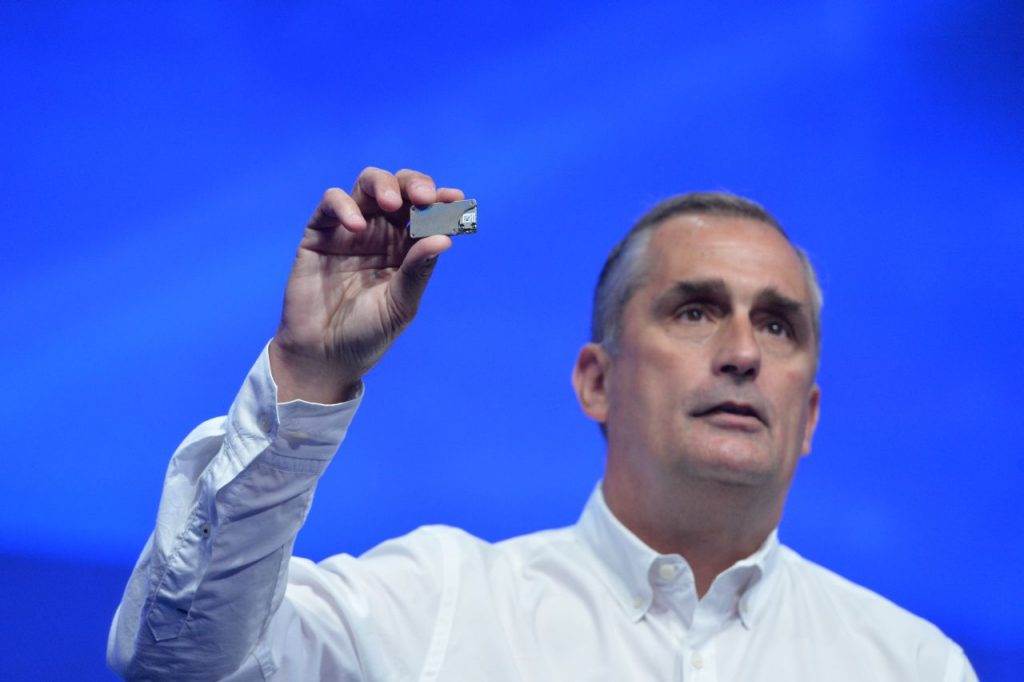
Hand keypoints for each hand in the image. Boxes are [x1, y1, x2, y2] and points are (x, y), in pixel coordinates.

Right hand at [269, 167, 464, 402]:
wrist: (323, 357)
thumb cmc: (367, 334)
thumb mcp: (400, 305)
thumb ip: (417, 271)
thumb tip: (445, 238)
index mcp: (408, 248)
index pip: (428, 213)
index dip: (441, 200)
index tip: (454, 198)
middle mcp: (382, 232)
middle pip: (401, 189)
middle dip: (415, 184)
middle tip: (424, 197)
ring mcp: (350, 229)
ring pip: (368, 185)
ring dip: (383, 185)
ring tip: (392, 203)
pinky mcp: (320, 232)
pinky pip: (331, 203)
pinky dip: (345, 205)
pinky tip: (357, 227)